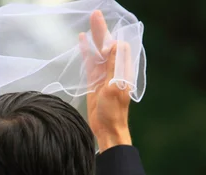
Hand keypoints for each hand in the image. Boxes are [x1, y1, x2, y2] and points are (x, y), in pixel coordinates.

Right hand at [79, 10, 132, 151]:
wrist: (107, 129)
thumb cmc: (114, 111)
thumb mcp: (114, 86)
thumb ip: (113, 66)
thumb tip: (114, 45)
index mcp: (123, 69)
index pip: (119, 46)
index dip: (112, 34)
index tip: (103, 23)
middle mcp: (114, 69)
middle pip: (107, 46)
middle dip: (101, 31)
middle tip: (95, 14)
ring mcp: (103, 75)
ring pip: (98, 52)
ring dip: (94, 38)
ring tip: (89, 23)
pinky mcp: (94, 81)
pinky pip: (90, 63)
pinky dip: (86, 52)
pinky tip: (82, 41)